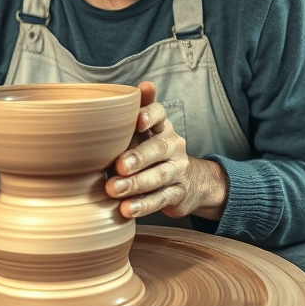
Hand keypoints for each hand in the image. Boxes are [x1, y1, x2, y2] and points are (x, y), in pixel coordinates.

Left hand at [106, 81, 228, 220]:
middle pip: (159, 148)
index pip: (160, 114)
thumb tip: (120, 96)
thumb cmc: (152, 154)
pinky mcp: (178, 194)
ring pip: (160, 176)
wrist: (190, 183)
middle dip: (138, 157)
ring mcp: (178, 170)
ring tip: (114, 190)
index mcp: (162, 127)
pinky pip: (162, 199)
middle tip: (119, 166)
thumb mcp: (142, 135)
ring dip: (136, 184)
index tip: (138, 120)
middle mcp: (173, 146)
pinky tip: (127, 209)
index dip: (150, 115)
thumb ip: (129, 117)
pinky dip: (144, 205)